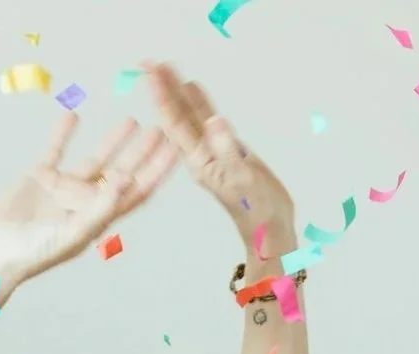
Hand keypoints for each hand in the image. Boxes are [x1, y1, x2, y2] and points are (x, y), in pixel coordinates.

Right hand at [0, 113, 176, 297]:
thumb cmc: (31, 254)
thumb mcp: (72, 233)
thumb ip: (101, 208)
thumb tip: (129, 180)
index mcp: (98, 219)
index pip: (135, 193)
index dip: (156, 172)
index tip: (175, 150)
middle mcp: (85, 203)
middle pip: (121, 173)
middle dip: (142, 153)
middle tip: (162, 128)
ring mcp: (63, 190)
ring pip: (95, 161)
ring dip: (113, 142)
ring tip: (132, 120)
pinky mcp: (39, 178)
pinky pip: (56, 151)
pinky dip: (64, 134)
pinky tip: (73, 116)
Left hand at [143, 64, 293, 249]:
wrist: (269, 227)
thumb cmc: (257, 209)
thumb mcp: (242, 179)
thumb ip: (228, 150)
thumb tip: (214, 120)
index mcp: (198, 162)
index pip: (175, 124)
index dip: (162, 97)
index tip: (150, 75)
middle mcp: (199, 155)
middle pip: (177, 116)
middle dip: (163, 89)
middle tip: (149, 62)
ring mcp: (210, 152)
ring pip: (190, 115)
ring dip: (177, 92)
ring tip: (165, 67)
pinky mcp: (224, 150)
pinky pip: (206, 121)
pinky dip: (198, 102)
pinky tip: (192, 87)